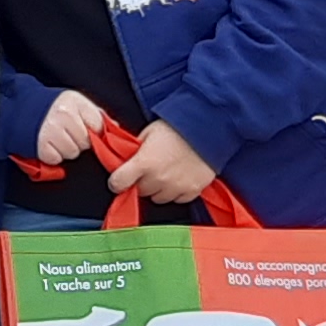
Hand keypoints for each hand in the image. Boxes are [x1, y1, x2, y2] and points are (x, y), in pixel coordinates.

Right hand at [22, 91, 110, 166]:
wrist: (17, 109)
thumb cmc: (49, 108)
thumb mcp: (73, 102)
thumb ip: (94, 114)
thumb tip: (115, 128)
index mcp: (75, 102)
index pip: (98, 125)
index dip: (94, 132)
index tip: (85, 131)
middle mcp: (64, 115)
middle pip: (86, 142)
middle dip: (79, 141)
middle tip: (66, 134)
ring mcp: (52, 131)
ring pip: (73, 153)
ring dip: (66, 150)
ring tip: (56, 139)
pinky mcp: (41, 146)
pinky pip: (57, 159)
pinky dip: (53, 156)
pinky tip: (48, 145)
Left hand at [106, 118, 220, 206]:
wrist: (208, 127)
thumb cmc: (177, 126)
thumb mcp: (149, 131)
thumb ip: (135, 148)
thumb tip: (125, 156)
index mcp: (144, 163)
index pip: (118, 183)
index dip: (116, 182)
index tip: (119, 180)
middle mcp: (158, 179)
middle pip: (140, 191)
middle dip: (141, 182)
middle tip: (149, 169)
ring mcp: (176, 187)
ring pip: (158, 198)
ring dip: (158, 189)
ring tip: (166, 173)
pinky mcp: (192, 190)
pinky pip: (178, 199)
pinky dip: (176, 192)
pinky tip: (179, 177)